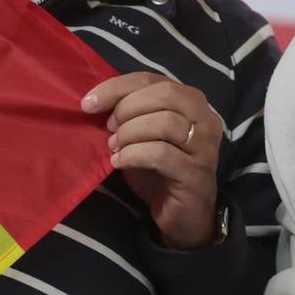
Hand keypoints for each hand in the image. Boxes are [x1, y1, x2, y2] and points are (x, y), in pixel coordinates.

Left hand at [85, 72, 225, 248]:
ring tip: (114, 147)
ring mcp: (205, 145)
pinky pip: (161, 153)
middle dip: (127, 109)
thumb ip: (130, 114)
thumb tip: (96, 101)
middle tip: (109, 129)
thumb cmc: (160, 171)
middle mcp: (205, 118)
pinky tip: (119, 163)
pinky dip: (133, 155)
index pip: (152, 79)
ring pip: (164, 122)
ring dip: (130, 133)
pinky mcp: (196, 172)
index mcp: (191, 101)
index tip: (89, 103)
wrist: (184, 215)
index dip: (118, 87)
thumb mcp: (142, 136)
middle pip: (164, 95)